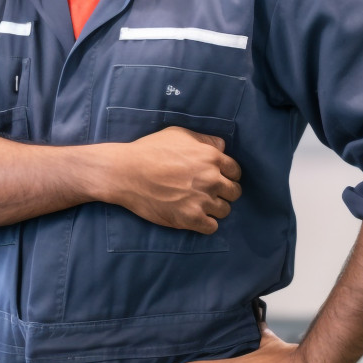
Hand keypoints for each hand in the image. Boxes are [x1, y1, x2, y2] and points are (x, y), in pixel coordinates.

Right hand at [112, 127, 240, 233]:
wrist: (126, 173)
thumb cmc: (149, 150)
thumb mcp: (178, 134)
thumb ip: (204, 140)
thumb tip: (223, 148)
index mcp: (211, 157)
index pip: (236, 171)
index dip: (228, 175)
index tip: (218, 178)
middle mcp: (211, 179)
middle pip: (234, 192)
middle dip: (224, 192)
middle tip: (209, 193)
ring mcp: (202, 200)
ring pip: (225, 211)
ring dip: (215, 208)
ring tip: (199, 205)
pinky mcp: (190, 219)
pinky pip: (212, 227)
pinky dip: (206, 223)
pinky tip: (194, 216)